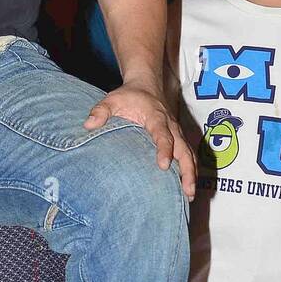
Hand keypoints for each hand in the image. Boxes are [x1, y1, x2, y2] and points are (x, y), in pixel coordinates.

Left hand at [83, 82, 196, 198]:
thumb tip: (88, 125)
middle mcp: (171, 126)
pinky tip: (187, 188)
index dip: (165, 150)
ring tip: (190, 195)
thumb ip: (101, 111)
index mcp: (156, 118)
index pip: (163, 135)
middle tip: (187, 191)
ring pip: (189, 155)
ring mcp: (177, 133)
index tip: (163, 165)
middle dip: (187, 170)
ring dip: (192, 174)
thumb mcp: (112, 99)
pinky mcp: (179, 138)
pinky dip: (191, 171)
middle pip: (184, 150)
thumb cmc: (129, 95)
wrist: (147, 85)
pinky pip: (188, 155)